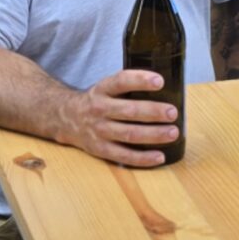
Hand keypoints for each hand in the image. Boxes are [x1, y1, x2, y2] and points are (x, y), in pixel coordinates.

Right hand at [63, 67, 179, 167]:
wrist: (65, 118)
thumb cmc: (97, 101)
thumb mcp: (106, 87)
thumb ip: (128, 86)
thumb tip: (167, 87)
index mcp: (102, 89)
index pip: (121, 81)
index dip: (140, 80)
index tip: (160, 81)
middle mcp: (99, 109)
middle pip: (128, 111)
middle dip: (153, 112)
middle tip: (172, 112)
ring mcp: (99, 131)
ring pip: (129, 134)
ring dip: (153, 135)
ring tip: (173, 132)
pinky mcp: (100, 149)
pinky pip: (124, 156)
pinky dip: (143, 158)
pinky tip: (160, 156)